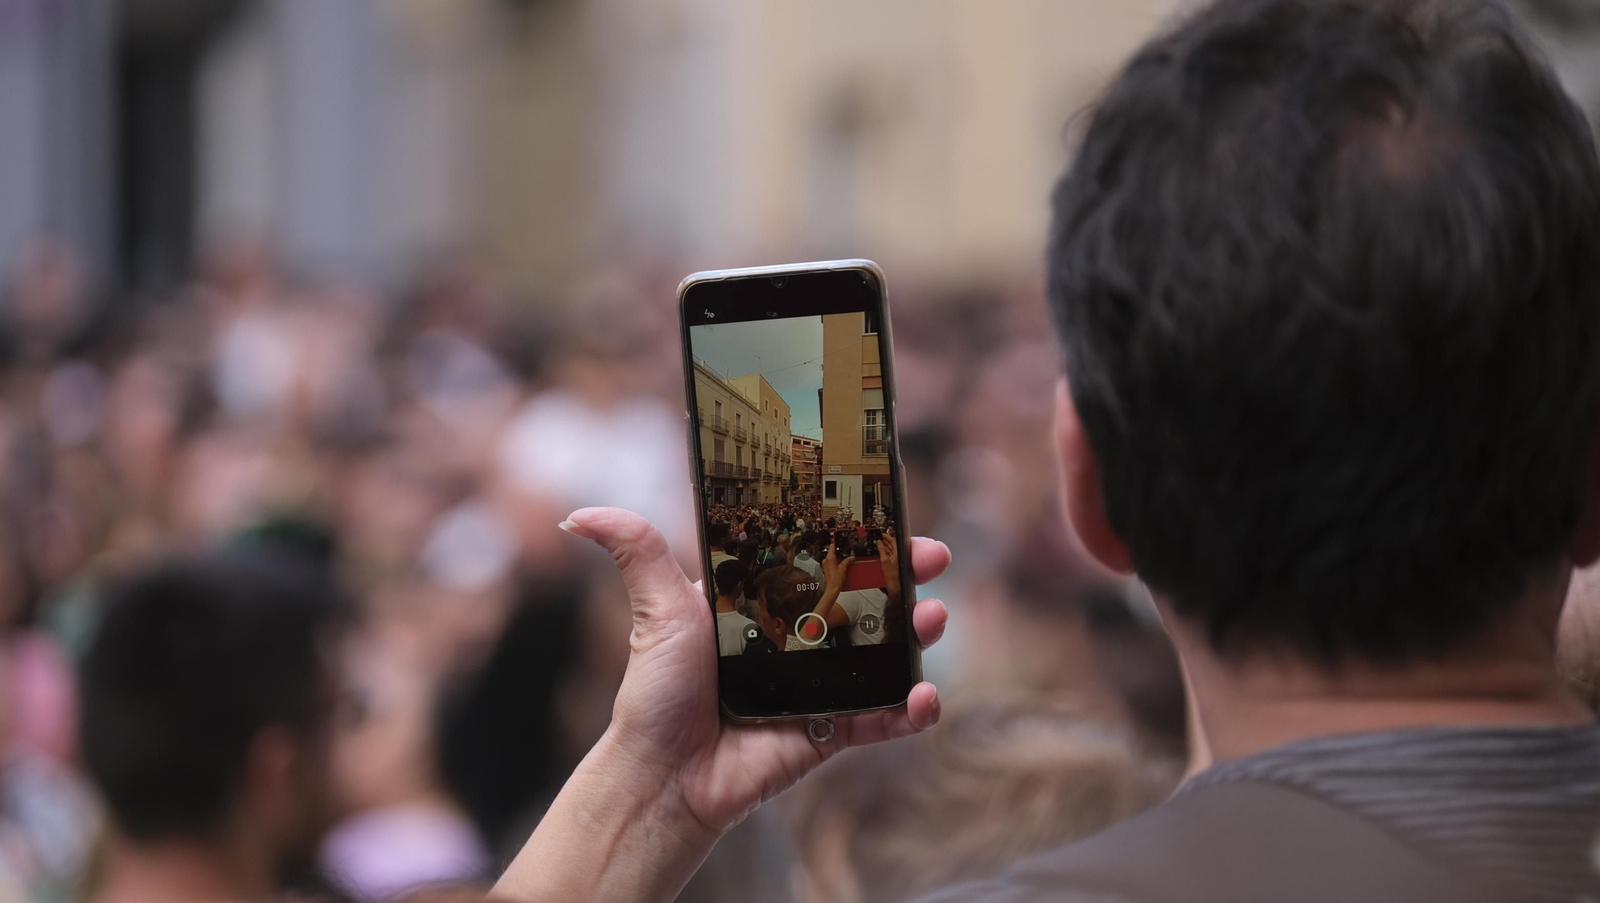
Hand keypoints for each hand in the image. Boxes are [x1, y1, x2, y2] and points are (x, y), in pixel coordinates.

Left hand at [494, 509, 948, 902]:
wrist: (663, 774)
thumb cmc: (656, 690)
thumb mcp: (655, 609)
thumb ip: (634, 551)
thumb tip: (578, 514)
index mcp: (766, 603)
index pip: (822, 557)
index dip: (860, 537)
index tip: (891, 516)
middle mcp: (798, 639)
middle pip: (866, 600)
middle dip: (905, 578)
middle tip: (932, 560)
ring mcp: (819, 687)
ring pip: (882, 655)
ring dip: (916, 637)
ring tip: (932, 618)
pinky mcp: (828, 734)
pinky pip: (879, 720)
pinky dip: (908, 712)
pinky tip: (924, 697)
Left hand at [822, 544, 855, 587]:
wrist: (833, 587)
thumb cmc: (836, 579)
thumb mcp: (843, 568)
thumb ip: (847, 561)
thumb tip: (851, 557)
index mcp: (829, 558)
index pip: (832, 546)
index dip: (836, 542)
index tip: (838, 539)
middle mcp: (826, 560)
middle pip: (832, 552)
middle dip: (838, 551)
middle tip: (844, 551)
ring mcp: (825, 564)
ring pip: (831, 557)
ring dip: (837, 557)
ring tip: (843, 558)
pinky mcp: (826, 568)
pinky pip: (831, 562)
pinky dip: (835, 561)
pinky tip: (840, 564)